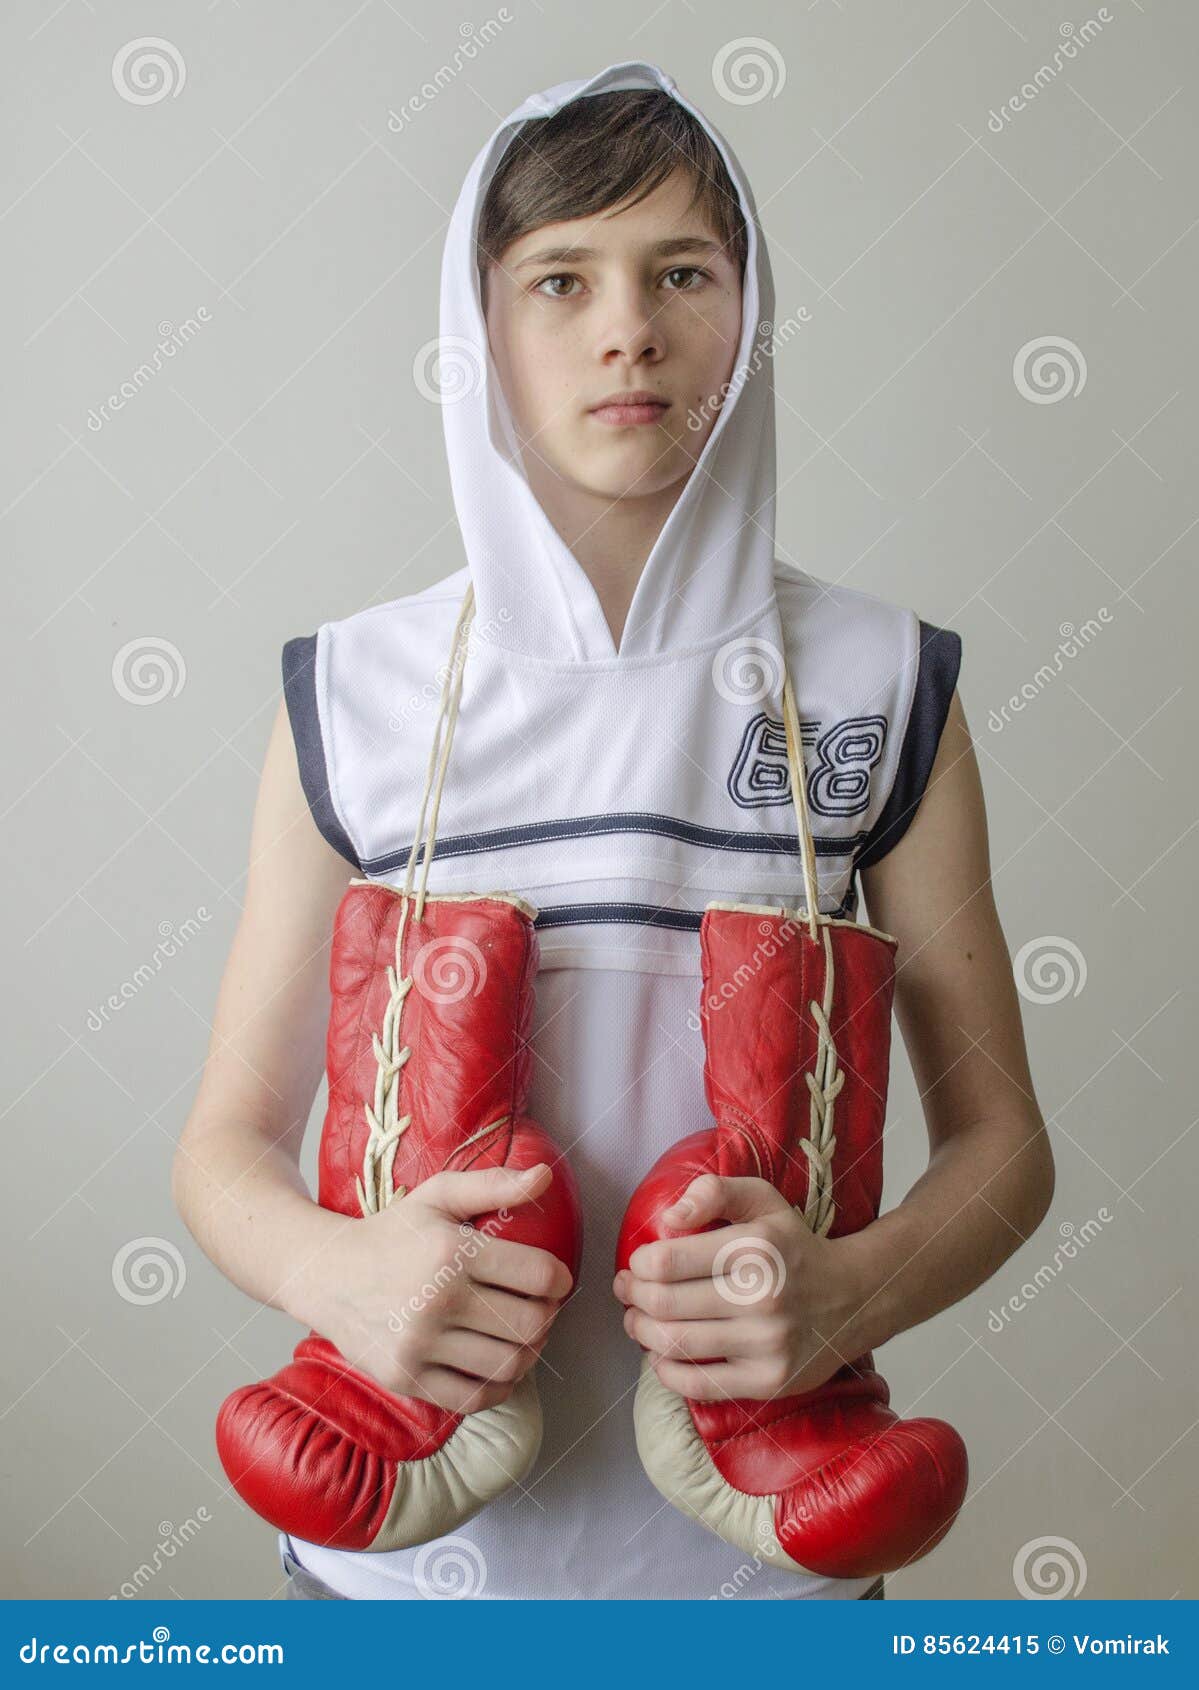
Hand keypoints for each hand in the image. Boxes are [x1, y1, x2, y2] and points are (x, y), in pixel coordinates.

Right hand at [309, 1163, 573, 1416]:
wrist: (326, 1275)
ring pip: (508, 1364)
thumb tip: (545, 1175)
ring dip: (528, 1353)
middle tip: (540, 1309)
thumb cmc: (392, 1233)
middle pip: (529, 1324)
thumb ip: (494, 1184)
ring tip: (521, 1336)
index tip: (554, 1281)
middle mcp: (437, 1300)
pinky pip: (474, 1398)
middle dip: (547, 1318)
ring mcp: (419, 1344)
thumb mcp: (438, 1195)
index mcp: (451, 1251)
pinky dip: (498, 1387)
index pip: (538, 1276)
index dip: (559, 1280)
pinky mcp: (406, 1378)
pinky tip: (497, 1365)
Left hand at [612, 1172, 866, 1401]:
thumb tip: (670, 1216)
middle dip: (632, 1297)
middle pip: (663, 1305)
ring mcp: (767, 1344)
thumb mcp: (763, 1201)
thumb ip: (714, 1191)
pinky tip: (662, 1353)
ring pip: (674, 1344)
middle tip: (627, 1292)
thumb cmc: (793, 1247)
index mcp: (755, 1247)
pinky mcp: (769, 1381)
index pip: (666, 1262)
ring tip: (638, 1319)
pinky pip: (697, 1383)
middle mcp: (762, 1297)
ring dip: (642, 1332)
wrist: (852, 1298)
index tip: (637, 1264)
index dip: (638, 1265)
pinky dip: (666, 1370)